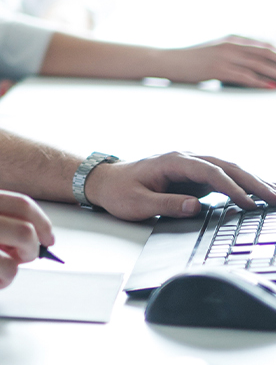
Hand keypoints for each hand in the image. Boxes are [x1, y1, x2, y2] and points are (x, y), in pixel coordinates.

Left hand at [84, 152, 275, 220]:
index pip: (211, 172)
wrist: (105, 181)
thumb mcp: (137, 203)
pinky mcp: (193, 175)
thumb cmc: (119, 191)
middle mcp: (185, 159)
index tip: (249, 204)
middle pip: (227, 166)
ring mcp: (190, 166)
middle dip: (254, 182)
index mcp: (172, 161)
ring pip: (229, 169)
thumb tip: (196, 206)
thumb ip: (166, 204)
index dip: (232, 188)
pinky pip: (223, 177)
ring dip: (253, 181)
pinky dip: (243, 184)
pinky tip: (259, 194)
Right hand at [162, 36, 275, 87]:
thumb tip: (251, 67)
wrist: (166, 60)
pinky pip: (244, 76)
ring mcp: (224, 56)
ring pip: (258, 65)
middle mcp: (231, 45)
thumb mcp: (213, 52)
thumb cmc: (189, 60)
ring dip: (275, 74)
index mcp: (232, 39)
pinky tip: (269, 87)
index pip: (265, 47)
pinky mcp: (217, 68)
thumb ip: (232, 54)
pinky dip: (259, 82)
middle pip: (266, 54)